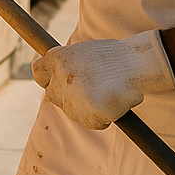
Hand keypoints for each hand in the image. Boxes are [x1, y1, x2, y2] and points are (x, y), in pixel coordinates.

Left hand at [32, 30, 174, 129]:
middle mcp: (60, 78)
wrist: (136, 63)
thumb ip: (68, 66)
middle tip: (88, 91)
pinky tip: (113, 104)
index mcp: (58, 58)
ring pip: (73, 112)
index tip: (58, 82)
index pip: (38, 73)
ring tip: (106, 93)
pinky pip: (92, 122)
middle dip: (67, 97)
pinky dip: (102, 118)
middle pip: (53, 96)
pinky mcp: (88, 114)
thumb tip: (58, 78)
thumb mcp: (83, 52)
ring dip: (86, 108)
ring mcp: (73, 97)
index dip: (48, 79)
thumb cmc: (114, 56)